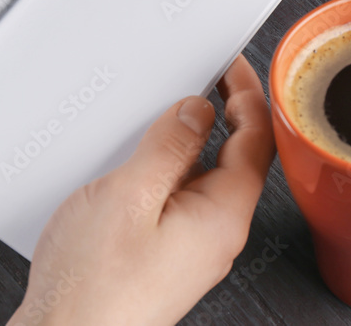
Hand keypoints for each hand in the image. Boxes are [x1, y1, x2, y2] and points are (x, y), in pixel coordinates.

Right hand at [9, 55, 275, 325]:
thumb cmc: (93, 286)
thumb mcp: (129, 196)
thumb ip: (169, 147)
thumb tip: (196, 112)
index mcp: (222, 216)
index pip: (256, 140)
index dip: (248, 94)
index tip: (234, 65)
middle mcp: (216, 235)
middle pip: (237, 159)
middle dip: (224, 113)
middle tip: (204, 77)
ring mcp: (192, 249)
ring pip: (206, 180)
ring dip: (192, 142)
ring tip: (166, 112)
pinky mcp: (166, 258)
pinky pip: (180, 201)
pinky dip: (170, 170)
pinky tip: (142, 162)